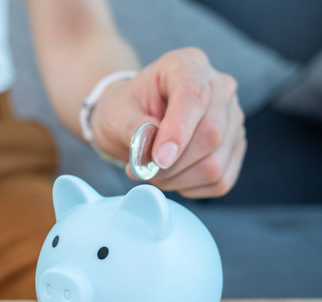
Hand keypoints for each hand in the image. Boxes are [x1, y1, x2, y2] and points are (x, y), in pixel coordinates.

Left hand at [91, 47, 246, 197]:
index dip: (177, 132)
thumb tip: (154, 151)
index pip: (194, 96)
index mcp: (187, 64)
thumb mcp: (115, 113)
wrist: (132, 118)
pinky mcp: (235, 146)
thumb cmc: (123, 110)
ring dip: (176, 179)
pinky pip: (221, 180)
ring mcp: (233, 117)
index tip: (157, 160)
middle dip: (170, 164)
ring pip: (216, 163)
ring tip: (151, 171)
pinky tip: (171, 176)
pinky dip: (190, 187)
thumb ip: (133, 128)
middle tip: (140, 169)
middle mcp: (220, 86)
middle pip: (211, 133)